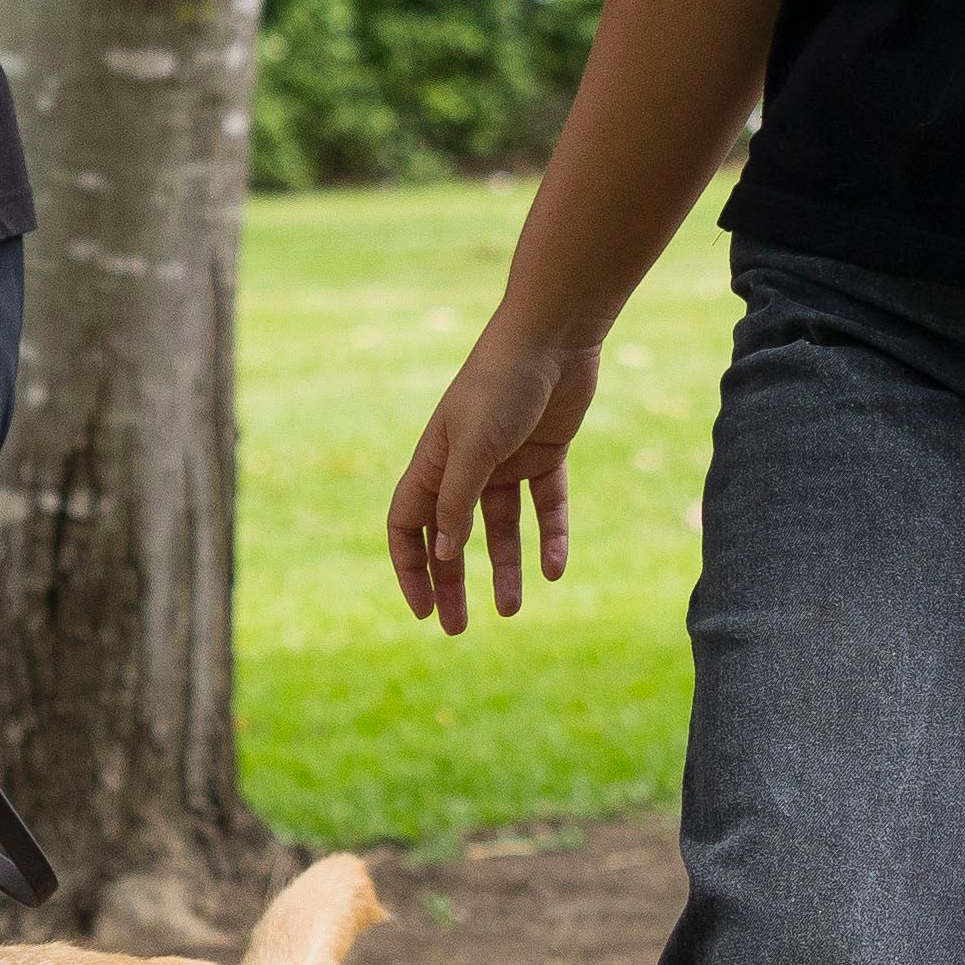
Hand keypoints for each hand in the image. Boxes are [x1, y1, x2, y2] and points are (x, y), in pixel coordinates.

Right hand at [386, 316, 600, 630]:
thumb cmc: (502, 383)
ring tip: (512, 610)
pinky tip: (556, 569)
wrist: (554, 335)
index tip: (424, 610)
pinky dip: (550, 536)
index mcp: (434, 461)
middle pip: (451, 536)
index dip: (411, 568)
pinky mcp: (545, 453)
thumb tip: (441, 554)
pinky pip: (546, 505)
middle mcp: (465, 464)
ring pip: (500, 528)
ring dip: (505, 567)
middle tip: (459, 628)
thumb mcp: (474, 446)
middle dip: (453, 581)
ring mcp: (506, 460)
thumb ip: (456, 500)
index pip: (408, 525)